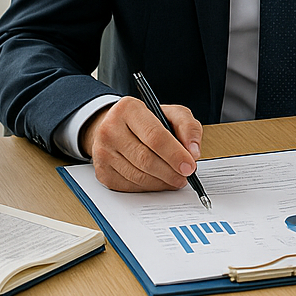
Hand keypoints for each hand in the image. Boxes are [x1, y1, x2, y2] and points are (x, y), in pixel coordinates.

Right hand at [84, 98, 201, 191]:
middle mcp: (110, 129)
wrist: (117, 128)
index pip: (155, 136)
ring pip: (138, 176)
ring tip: (175, 178)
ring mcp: (103, 152)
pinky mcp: (102, 171)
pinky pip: (130, 186)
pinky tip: (158, 180)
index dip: (175, 154)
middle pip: (146, 159)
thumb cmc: (147, 121)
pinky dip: (149, 187)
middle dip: (171, 172)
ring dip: (162, 182)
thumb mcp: (171, 114)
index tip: (190, 166)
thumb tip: (193, 151)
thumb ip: (188, 127)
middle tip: (185, 175)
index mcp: (128, 109)